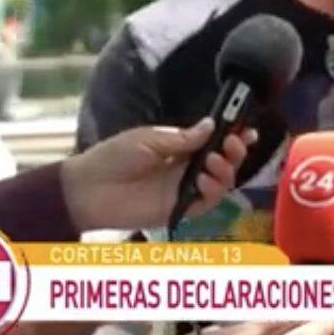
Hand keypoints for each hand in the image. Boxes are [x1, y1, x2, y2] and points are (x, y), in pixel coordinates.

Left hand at [61, 118, 256, 231]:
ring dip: (226, 170)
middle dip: (235, 151)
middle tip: (234, 142)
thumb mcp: (149, 139)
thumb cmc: (112, 157)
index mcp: (179, 148)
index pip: (213, 142)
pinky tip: (204, 179)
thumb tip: (211, 125)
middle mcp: (186, 169)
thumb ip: (183, 137)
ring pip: (220, 182)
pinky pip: (206, 202)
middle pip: (223, 162)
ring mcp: (184, 190)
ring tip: (214, 160)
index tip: (245, 129)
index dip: (231, 136)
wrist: (88, 188)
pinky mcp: (179, 209)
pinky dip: (212, 190)